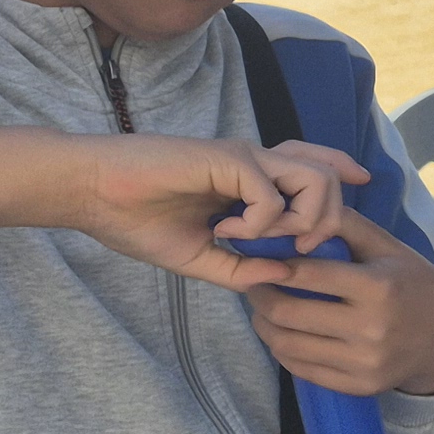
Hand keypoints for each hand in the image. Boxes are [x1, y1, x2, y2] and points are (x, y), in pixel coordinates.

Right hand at [0, 125, 366, 292]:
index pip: (317, 168)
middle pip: (330, 176)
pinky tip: (225, 231)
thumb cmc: (137, 219)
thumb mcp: (198, 257)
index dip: (343, 180)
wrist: (91, 193)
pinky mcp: (227, 159)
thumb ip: (241, 270)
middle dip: (326, 221)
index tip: (340, 221)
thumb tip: (287, 276)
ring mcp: (244, 158)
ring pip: (316, 178)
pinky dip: (258, 223)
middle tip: (290, 250)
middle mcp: (257, 163)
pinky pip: (271, 194)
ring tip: (258, 240)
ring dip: (298, 220)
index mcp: (252, 180)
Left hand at [244, 206, 433, 396]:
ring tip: (263, 308)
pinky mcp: (359, 386)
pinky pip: (301, 369)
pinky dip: (282, 350)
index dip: (272, 265)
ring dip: (263, 324)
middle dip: (259, 295)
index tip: (259, 260)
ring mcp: (364, 361)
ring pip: (286, 344)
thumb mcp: (389, 248)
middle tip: (253, 283)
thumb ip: (345, 225)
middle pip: (287, 312)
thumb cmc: (413, 284)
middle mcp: (370, 327)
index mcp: (378, 286)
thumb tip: (296, 215)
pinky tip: (282, 333)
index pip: (306, 274)